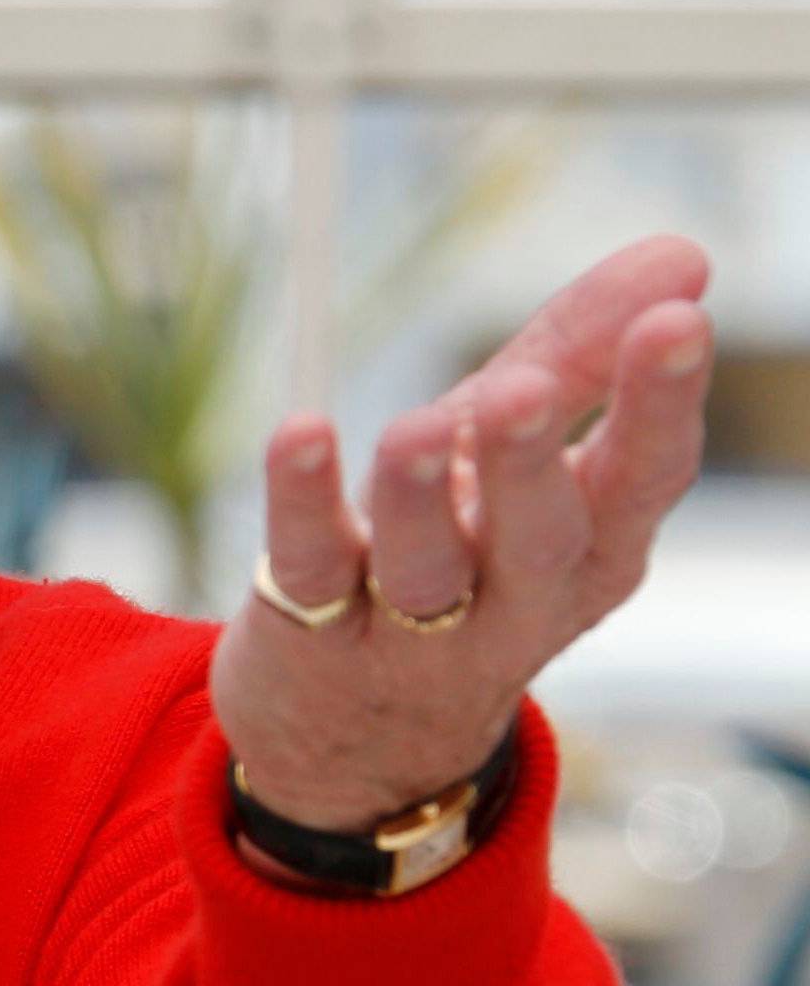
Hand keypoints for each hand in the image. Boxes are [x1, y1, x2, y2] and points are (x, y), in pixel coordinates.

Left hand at [210, 235, 712, 833]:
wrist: (353, 734)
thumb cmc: (455, 554)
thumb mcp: (512, 456)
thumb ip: (581, 355)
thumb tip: (683, 251)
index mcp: (587, 551)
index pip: (639, 480)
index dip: (660, 406)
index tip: (676, 319)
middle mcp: (513, 599)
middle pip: (539, 539)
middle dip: (530, 463)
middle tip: (522, 390)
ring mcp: (411, 629)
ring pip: (428, 569)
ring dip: (420, 494)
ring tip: (416, 424)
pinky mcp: (315, 630)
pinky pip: (312, 565)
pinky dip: (303, 500)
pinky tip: (301, 433)